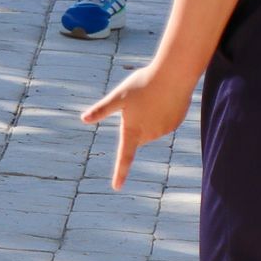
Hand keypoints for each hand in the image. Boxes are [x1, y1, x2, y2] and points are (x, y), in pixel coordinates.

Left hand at [80, 64, 194, 189]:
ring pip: (152, 128)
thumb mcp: (119, 95)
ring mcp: (165, 130)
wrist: (174, 74)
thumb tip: (83, 119)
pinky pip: (165, 122)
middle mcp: (150, 134)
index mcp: (133, 130)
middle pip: (138, 137)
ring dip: (150, 117)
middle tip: (139, 101)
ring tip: (153, 97)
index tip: (117, 187)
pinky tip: (165, 97)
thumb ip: (102, 109)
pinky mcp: (176, 122)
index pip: (125, 156)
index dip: (120, 172)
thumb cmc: (144, 83)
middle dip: (136, 124)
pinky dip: (163, 112)